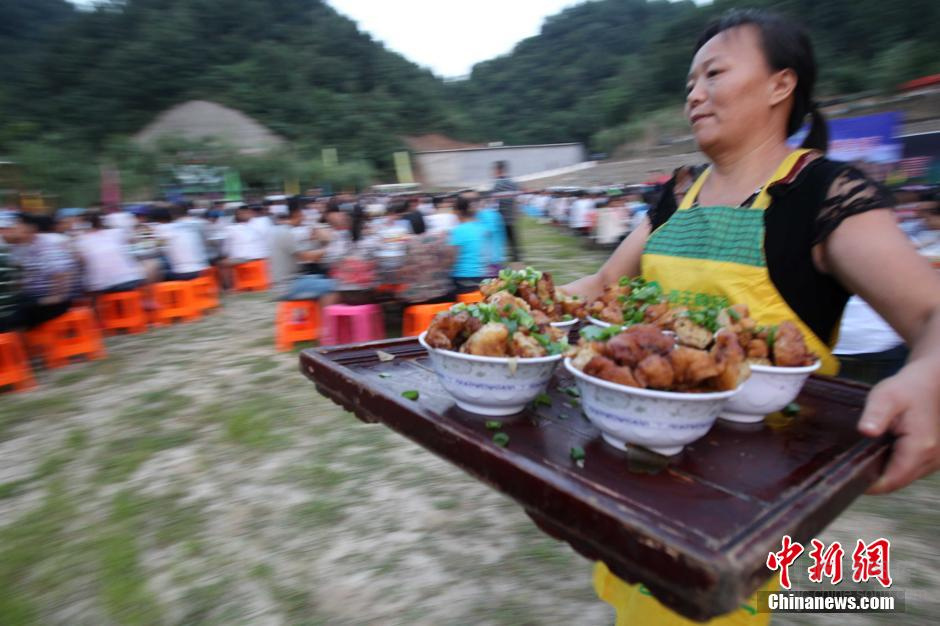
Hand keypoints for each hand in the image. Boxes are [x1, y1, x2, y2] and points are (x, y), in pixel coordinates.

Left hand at [858, 357, 939, 493]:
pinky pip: (909, 470)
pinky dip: (893, 465)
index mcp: (920, 448)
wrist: (929, 383)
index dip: (868, 484)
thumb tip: (866, 431)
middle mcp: (932, 459)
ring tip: (861, 458)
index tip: (845, 477)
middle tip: (848, 466)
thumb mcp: (886, 397)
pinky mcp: (931, 458)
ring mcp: (934, 460)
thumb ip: (875, 415)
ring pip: (903, 478)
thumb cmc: (906, 389)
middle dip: (873, 479)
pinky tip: (878, 452)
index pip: (892, 481)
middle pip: (897, 482)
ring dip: (883, 472)